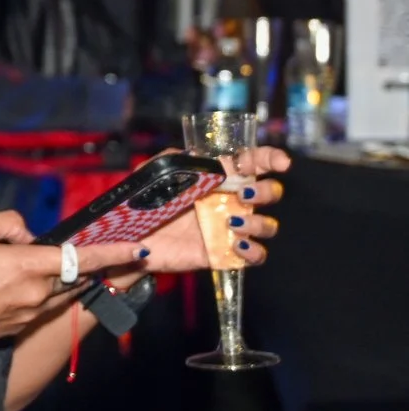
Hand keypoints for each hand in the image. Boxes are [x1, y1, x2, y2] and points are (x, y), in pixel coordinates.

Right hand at [0, 210, 145, 353]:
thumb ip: (7, 223)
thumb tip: (27, 235)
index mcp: (28, 266)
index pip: (82, 257)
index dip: (114, 253)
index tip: (139, 250)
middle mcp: (37, 293)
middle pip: (73, 276)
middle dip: (74, 264)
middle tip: (52, 253)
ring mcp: (30, 314)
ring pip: (57, 292)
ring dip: (53, 280)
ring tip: (16, 271)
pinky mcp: (19, 328)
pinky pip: (38, 306)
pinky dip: (33, 294)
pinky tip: (1, 289)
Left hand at [139, 147, 287, 273]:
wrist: (130, 238)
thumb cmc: (145, 203)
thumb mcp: (154, 174)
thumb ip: (175, 160)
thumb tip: (195, 154)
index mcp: (217, 179)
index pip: (253, 164)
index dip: (271, 159)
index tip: (280, 163)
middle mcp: (229, 202)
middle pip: (268, 193)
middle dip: (265, 191)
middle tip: (242, 194)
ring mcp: (229, 229)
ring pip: (267, 225)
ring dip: (258, 223)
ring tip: (232, 222)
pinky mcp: (223, 253)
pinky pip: (255, 256)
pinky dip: (254, 251)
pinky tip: (237, 244)